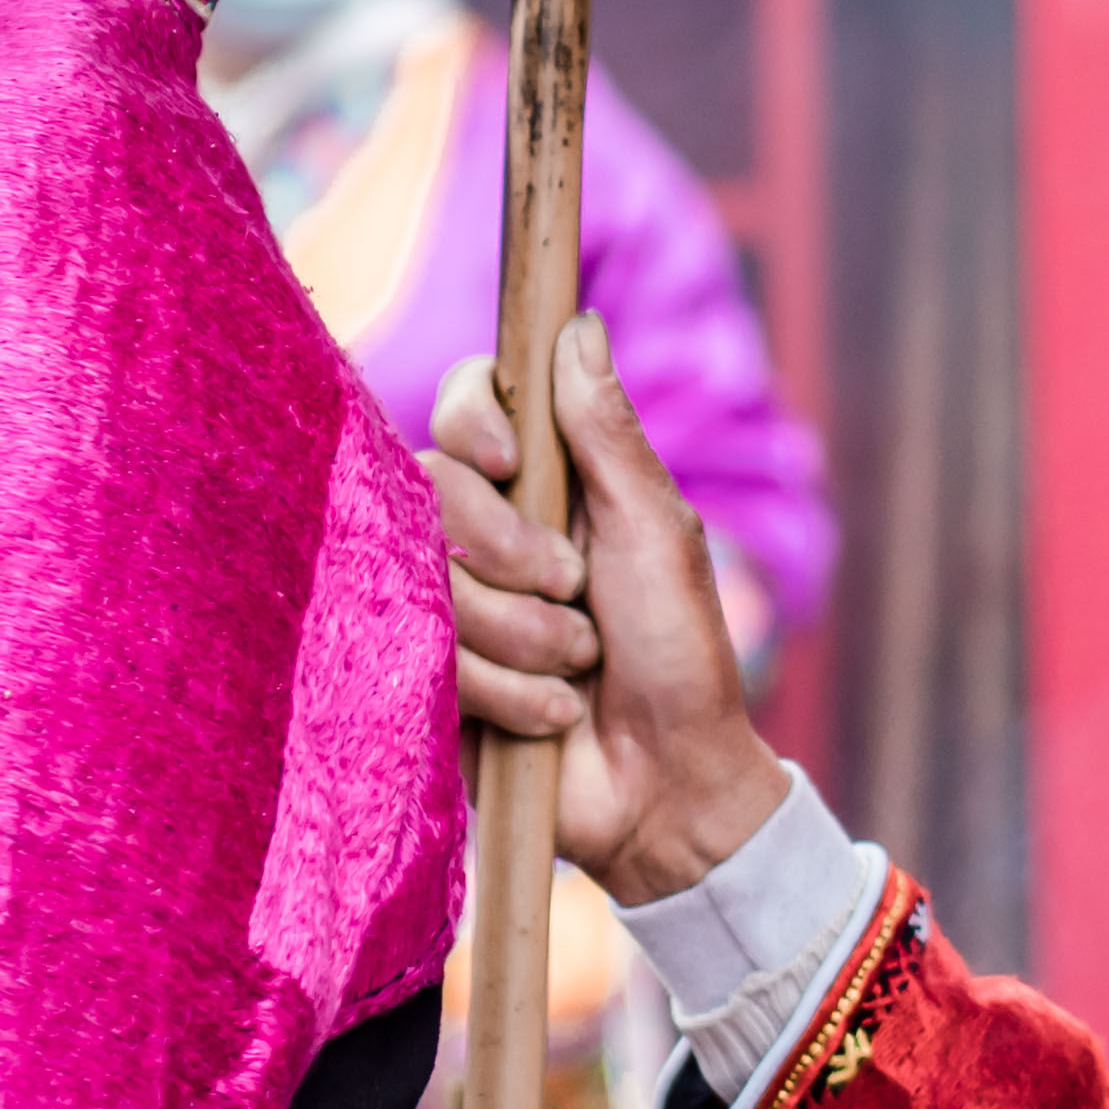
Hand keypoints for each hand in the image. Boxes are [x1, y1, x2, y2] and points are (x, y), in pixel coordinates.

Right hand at [427, 313, 785, 907]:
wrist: (668, 784)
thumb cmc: (679, 650)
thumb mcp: (655, 531)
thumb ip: (606, 434)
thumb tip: (577, 325)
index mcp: (545, 481)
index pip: (468, 403)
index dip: (473, 419)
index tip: (508, 460)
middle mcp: (487, 530)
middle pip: (437, 485)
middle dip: (512, 548)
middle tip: (577, 592)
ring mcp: (453, 603)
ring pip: (432, 575)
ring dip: (521, 631)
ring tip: (578, 668)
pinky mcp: (432, 675)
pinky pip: (429, 655)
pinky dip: (503, 689)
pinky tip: (551, 715)